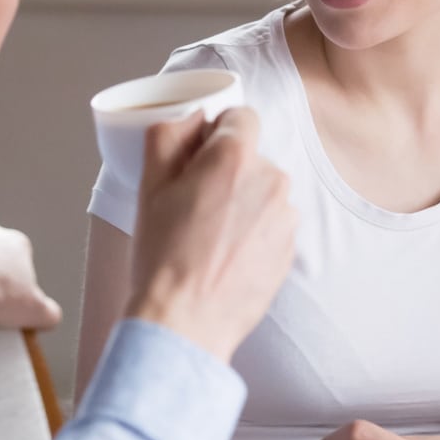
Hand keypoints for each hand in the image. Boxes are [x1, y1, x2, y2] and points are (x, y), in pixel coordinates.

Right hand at [125, 108, 295, 361]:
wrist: (185, 323)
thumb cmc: (163, 257)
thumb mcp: (149, 186)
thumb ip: (169, 135)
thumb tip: (189, 117)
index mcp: (235, 158)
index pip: (241, 117)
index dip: (215, 134)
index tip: (198, 159)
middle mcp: (270, 180)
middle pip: (252, 157)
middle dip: (227, 172)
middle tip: (193, 205)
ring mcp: (285, 217)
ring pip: (263, 192)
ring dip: (242, 203)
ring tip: (208, 236)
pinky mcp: (290, 249)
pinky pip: (272, 225)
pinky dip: (253, 233)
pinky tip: (225, 255)